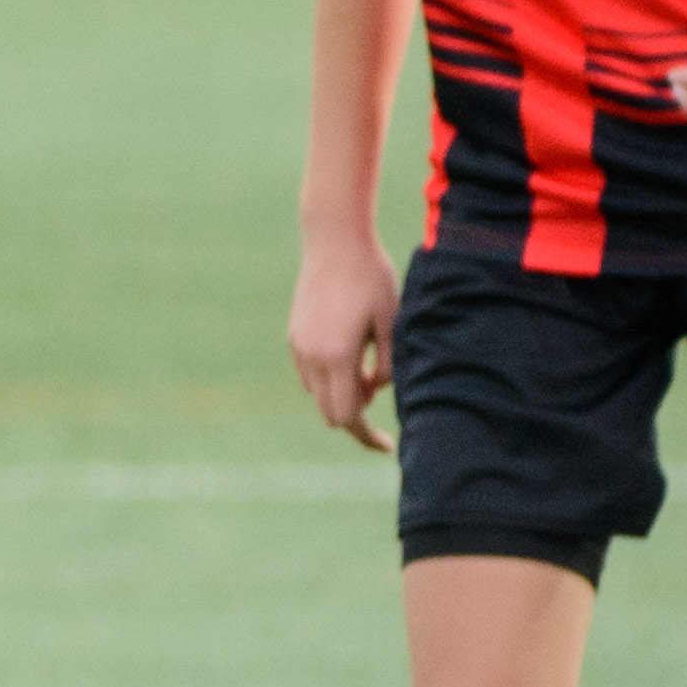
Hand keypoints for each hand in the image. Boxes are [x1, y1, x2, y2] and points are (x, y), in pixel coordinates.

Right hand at [288, 232, 400, 454]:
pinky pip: (309, 374)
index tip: (387, 445)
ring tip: (368, 363)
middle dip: (356, 412)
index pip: (346, 415)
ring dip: (341, 392)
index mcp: (337, 356)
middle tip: (379, 386)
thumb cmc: (372, 278)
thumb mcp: (392, 323)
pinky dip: (329, 376)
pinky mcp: (294, 336)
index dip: (366, 435)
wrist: (334, 241)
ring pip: (317, 394)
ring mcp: (298, 347)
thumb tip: (375, 390)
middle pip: (330, 412)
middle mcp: (311, 356)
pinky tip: (349, 350)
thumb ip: (389, 366)